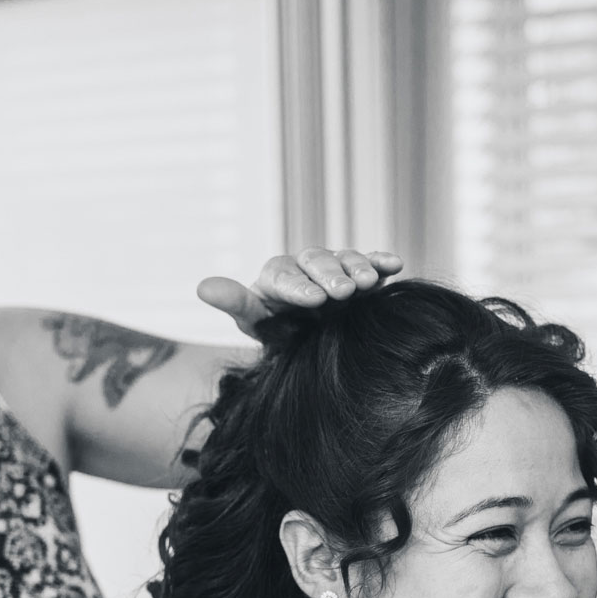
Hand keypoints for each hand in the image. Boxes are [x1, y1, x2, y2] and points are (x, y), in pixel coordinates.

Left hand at [197, 247, 403, 340]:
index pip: (285, 275)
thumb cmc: (276, 329)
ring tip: (368, 283)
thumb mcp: (253, 319)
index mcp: (277, 276)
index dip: (299, 286)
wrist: (304, 338)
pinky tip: (394, 265)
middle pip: (317, 262)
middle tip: (345, 292)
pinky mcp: (359, 274)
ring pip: (345, 259)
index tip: (313, 300)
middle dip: (331, 275)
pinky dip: (381, 261)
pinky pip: (370, 263)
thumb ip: (234, 302)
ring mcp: (334, 268)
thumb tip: (202, 288)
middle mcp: (306, 267)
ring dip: (358, 268)